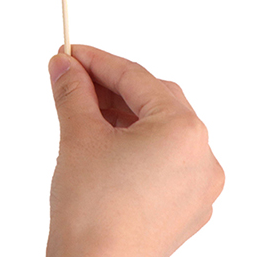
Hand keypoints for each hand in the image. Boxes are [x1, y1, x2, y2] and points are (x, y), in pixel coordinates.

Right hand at [46, 45, 223, 256]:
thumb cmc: (94, 210)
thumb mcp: (78, 134)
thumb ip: (72, 90)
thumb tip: (63, 65)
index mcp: (183, 132)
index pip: (136, 77)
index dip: (97, 60)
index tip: (69, 53)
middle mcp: (202, 157)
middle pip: (154, 99)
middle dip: (111, 85)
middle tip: (73, 77)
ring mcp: (198, 186)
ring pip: (159, 129)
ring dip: (121, 113)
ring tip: (81, 109)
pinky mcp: (185, 207)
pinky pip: (163, 159)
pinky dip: (133, 142)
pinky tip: (102, 141)